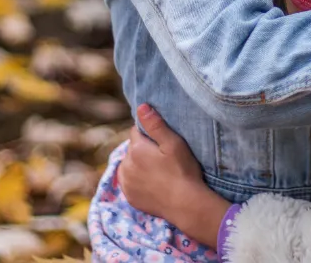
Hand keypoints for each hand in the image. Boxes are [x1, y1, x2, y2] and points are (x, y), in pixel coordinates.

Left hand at [119, 104, 229, 247]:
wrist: (185, 204)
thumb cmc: (183, 170)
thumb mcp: (173, 143)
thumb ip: (155, 124)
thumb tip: (141, 106)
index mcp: (136, 149)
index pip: (136, 131)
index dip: (149, 134)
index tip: (162, 142)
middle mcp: (125, 165)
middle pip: (132, 148)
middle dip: (143, 149)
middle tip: (163, 157)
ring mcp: (126, 183)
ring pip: (129, 165)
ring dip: (138, 164)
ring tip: (158, 170)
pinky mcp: (129, 197)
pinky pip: (129, 182)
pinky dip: (137, 180)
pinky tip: (152, 182)